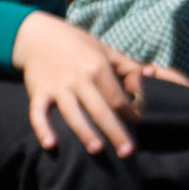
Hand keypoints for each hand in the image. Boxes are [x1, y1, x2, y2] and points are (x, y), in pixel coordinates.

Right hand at [19, 16, 142, 152]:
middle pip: (100, 110)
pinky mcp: (38, 92)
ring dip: (84, 132)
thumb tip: (150, 74)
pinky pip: (38, 113)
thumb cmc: (79, 45)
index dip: (129, 111)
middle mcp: (78, 78)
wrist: (39, 37)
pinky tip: (50, 144)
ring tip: (97, 149)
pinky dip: (42, 128)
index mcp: (98, 67)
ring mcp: (57, 86)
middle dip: (115, 131)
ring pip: (73, 114)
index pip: (117, 97)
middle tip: (127, 152)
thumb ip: (127, 66)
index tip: (137, 121)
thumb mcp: (106, 50)